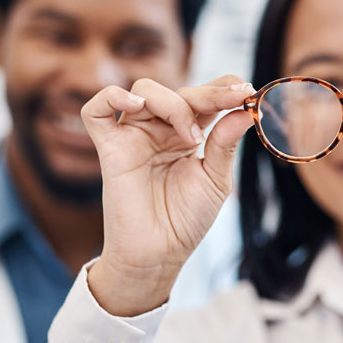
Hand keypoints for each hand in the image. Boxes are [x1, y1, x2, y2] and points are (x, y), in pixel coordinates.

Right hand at [81, 75, 254, 315]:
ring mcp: (133, 136)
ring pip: (144, 91)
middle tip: (233, 99)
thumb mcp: (215, 179)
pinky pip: (96, 111)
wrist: (159, 254)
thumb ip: (224, 143)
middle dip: (209, 94)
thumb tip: (244, 111)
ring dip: (173, 103)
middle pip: (179, 90)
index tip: (246, 90)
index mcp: (187, 134)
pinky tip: (136, 107)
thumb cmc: (186, 220)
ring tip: (191, 136)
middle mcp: (160, 130)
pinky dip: (112, 97)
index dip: (223, 87)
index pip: (203, 97)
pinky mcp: (109, 148)